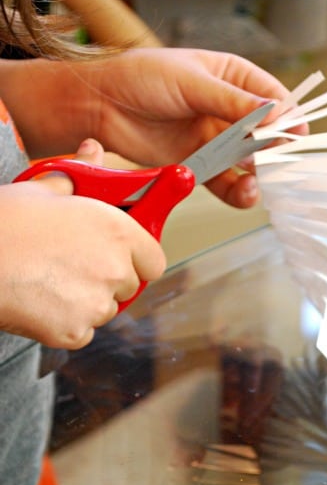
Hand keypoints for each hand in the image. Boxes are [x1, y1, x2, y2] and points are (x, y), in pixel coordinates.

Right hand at [0, 139, 165, 348]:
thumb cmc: (4, 223)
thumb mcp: (43, 188)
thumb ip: (81, 176)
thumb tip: (94, 152)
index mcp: (117, 231)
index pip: (153, 260)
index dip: (138, 259)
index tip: (124, 257)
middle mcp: (115, 269)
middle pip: (128, 286)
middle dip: (108, 279)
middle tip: (75, 265)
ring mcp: (96, 305)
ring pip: (104, 309)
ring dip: (87, 301)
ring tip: (51, 281)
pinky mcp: (74, 332)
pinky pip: (82, 331)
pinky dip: (66, 323)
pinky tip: (41, 301)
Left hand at [95, 48, 304, 207]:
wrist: (103, 106)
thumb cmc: (142, 78)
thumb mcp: (191, 81)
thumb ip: (231, 102)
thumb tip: (272, 115)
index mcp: (232, 79)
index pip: (272, 97)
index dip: (286, 116)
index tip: (294, 133)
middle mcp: (228, 112)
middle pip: (265, 135)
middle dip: (274, 151)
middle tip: (276, 164)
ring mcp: (214, 141)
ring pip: (248, 163)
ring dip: (258, 175)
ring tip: (257, 182)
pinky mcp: (199, 166)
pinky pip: (226, 183)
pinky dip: (238, 191)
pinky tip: (244, 193)